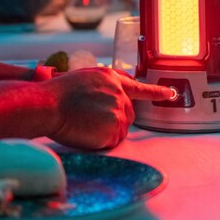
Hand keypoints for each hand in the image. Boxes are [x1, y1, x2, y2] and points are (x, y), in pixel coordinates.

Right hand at [44, 68, 170, 149]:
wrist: (49, 105)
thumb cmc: (58, 94)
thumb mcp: (85, 78)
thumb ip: (104, 86)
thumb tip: (114, 96)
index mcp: (111, 78)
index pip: (138, 86)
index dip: (156, 92)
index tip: (170, 94)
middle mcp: (119, 92)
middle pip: (128, 114)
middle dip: (115, 120)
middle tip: (92, 121)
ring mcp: (118, 110)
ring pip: (121, 129)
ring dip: (107, 131)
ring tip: (85, 124)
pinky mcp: (114, 127)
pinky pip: (113, 141)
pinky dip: (102, 141)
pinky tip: (87, 133)